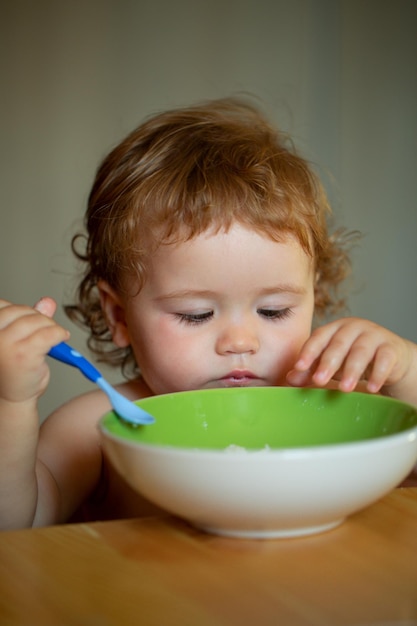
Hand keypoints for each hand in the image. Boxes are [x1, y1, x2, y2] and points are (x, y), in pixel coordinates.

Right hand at [0, 297, 69, 403]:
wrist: (11, 400)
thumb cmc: (12, 371)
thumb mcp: (17, 340)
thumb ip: (28, 320)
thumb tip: (47, 301)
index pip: (3, 305)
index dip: (20, 311)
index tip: (30, 320)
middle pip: (20, 311)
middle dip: (38, 317)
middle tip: (48, 329)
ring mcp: (5, 345)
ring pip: (36, 320)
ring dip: (51, 326)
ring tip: (55, 336)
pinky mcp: (23, 355)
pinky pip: (48, 334)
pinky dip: (59, 333)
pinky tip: (61, 338)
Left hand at [286, 317, 415, 398]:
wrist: (389, 358)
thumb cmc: (352, 359)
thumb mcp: (330, 364)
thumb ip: (311, 370)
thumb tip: (290, 378)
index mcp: (334, 329)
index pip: (318, 337)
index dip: (308, 352)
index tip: (299, 367)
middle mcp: (353, 328)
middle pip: (339, 344)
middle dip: (328, 363)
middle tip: (319, 380)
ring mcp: (373, 335)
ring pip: (361, 351)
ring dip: (352, 370)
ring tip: (345, 389)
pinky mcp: (391, 347)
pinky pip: (384, 360)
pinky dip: (378, 374)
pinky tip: (372, 388)